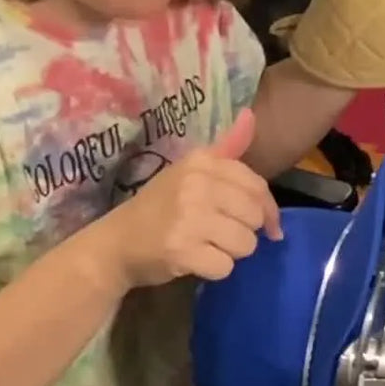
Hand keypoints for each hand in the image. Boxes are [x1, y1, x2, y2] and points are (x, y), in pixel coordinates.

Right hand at [106, 110, 282, 287]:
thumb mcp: (189, 171)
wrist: (116, 242)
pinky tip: (196, 260)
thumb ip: (225, 149)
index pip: (257, 186)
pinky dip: (214, 270)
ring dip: (230, 252)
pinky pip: (225, 267)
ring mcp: (189, 218)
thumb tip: (250, 115)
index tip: (267, 226)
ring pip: (245, 244)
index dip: (268, 210)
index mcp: (201, 161)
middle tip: (220, 234)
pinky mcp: (182, 251)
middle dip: (244, 232)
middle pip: (255, 217)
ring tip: (206, 246)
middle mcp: (197, 185)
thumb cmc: (159, 207)